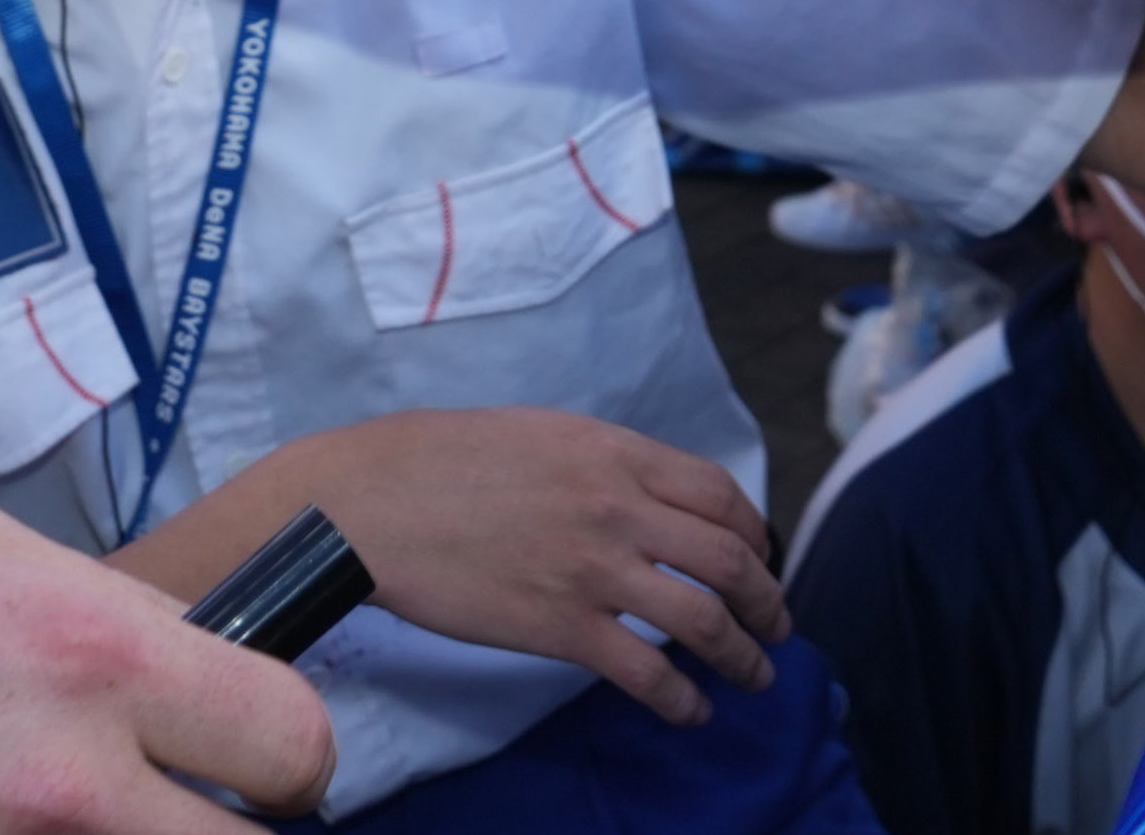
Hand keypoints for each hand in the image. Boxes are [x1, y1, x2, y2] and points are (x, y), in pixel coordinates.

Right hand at [211, 412, 783, 729]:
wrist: (368, 505)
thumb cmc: (435, 460)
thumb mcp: (535, 432)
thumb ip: (597, 461)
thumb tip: (636, 492)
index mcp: (612, 452)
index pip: (719, 494)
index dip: (754, 532)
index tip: (760, 557)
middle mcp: (617, 507)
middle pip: (730, 560)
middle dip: (768, 600)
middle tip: (777, 627)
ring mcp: (593, 570)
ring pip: (704, 620)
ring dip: (744, 656)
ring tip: (755, 677)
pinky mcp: (561, 629)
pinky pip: (647, 674)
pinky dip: (683, 700)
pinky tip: (691, 712)